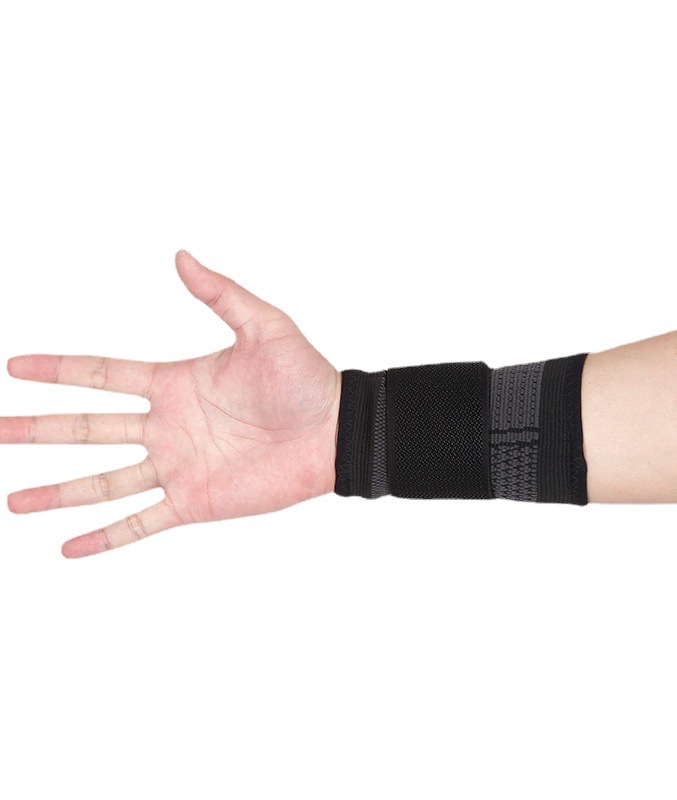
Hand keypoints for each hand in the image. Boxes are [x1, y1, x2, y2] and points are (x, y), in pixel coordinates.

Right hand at [2, 250, 340, 557]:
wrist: (336, 430)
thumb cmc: (305, 377)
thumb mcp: (264, 325)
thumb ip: (221, 294)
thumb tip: (180, 255)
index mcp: (175, 382)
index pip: (102, 374)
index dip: (59, 370)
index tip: (13, 366)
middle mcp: (167, 426)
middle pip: (89, 428)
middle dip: (39, 429)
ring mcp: (178, 466)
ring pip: (104, 481)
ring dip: (59, 491)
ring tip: (14, 500)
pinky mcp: (196, 501)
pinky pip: (142, 522)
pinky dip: (107, 536)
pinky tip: (69, 548)